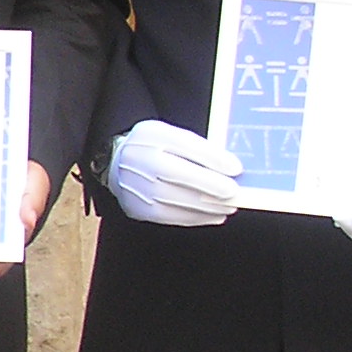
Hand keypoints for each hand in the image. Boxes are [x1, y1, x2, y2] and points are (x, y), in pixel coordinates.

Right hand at [105, 119, 240, 226]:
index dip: (212, 159)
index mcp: (151, 138)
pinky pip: (173, 217)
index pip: (184, 147)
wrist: (116, 164)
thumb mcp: (170, 134)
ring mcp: (137, 189)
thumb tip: (229, 166)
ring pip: (179, 200)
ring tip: (229, 205)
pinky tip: (214, 215)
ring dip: (209, 205)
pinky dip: (198, 217)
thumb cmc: (150, 147)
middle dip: (212, 187)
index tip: (235, 168)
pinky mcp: (139, 210)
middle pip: (180, 176)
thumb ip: (198, 147)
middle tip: (235, 193)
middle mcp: (140, 163)